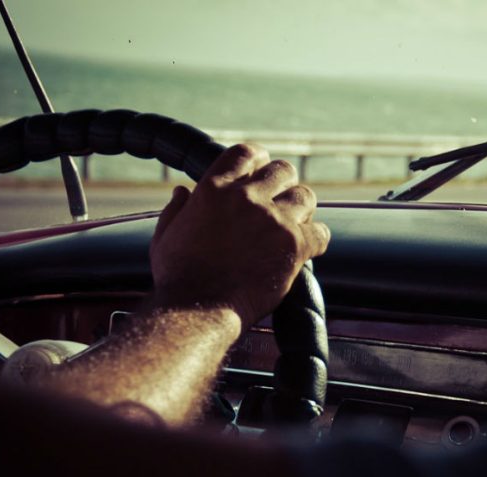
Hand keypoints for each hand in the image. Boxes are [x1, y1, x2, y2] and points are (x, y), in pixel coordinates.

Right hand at [149, 144, 330, 326]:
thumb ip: (176, 210)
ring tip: (294, 225)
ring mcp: (273, 220)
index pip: (246, 153)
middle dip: (283, 184)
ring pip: (305, 196)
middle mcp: (246, 198)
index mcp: (214, 188)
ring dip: (301, 209)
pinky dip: (317, 239)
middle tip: (280, 202)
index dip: (258, 159)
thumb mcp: (165, 237)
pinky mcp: (294, 245)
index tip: (261, 169)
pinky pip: (321, 232)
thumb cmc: (179, 279)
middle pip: (283, 170)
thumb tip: (182, 192)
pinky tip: (308, 248)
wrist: (197, 312)